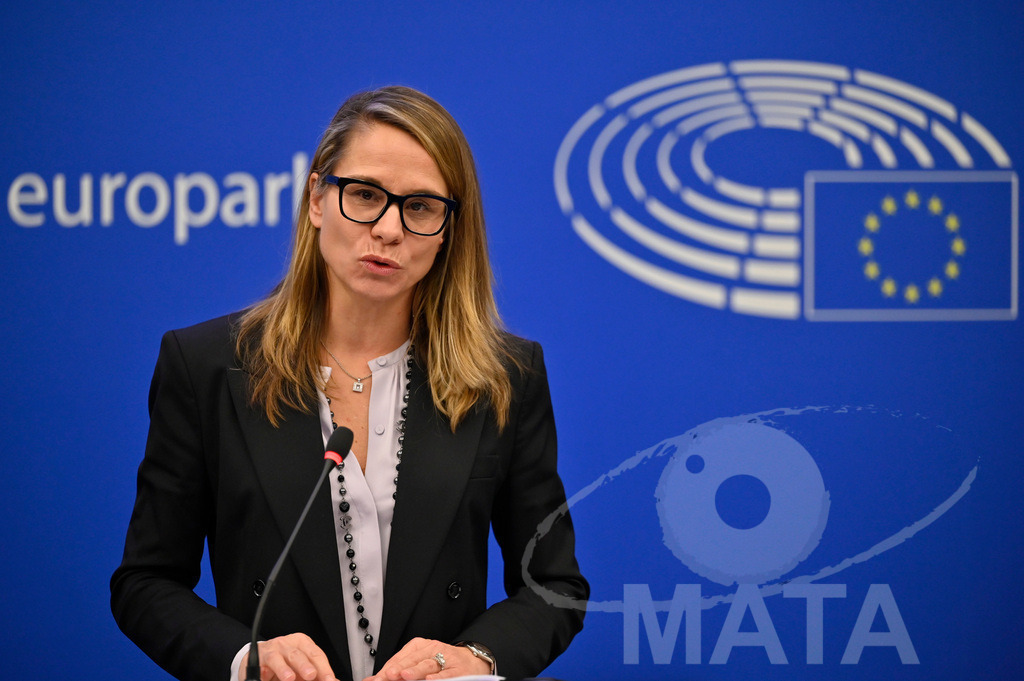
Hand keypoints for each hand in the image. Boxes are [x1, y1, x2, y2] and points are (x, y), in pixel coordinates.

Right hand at [240, 633, 338, 680]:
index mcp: (304, 644)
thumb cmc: (285, 664)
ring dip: (285, 669)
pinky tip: (269, 676)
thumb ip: (316, 675)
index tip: (330, 680)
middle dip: (307, 666)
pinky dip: (267, 670)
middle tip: (312, 676)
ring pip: (280, 657)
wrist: (260, 660)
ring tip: (290, 678)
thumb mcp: (301, 670)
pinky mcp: (260, 655)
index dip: (324, 668)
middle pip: (300, 654)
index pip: (316, 655)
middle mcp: (289, 643)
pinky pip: (266, 663)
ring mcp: (275, 648)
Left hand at [362, 638, 489, 680]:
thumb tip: (373, 679)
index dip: (388, 668)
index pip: (400, 657)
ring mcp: (445, 658)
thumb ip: (397, 669)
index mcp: (420, 646)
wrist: (471, 661)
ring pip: (427, 664)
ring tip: (404, 676)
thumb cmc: (442, 662)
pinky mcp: (457, 668)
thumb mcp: (419, 661)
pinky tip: (430, 680)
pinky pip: (446, 673)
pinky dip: (438, 677)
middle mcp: (432, 649)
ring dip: (415, 671)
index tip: (377, 678)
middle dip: (398, 669)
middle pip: (412, 660)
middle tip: (387, 676)